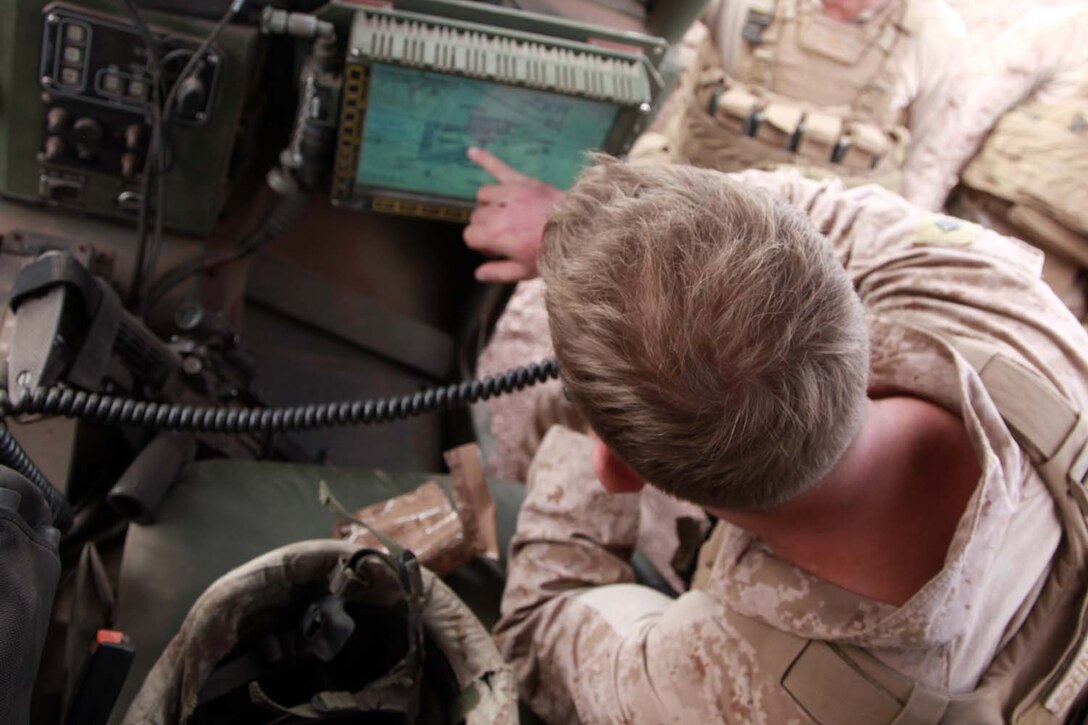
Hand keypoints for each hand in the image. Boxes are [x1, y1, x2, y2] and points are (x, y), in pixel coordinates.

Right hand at [463, 147, 564, 282]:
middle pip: (476, 215)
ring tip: (504, 213)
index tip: (497, 248)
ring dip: (489, 203)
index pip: (470, 235)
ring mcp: (510, 194)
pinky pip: (498, 167)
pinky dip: (484, 158)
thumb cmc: (551, 253)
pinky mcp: (522, 182)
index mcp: (496, 235)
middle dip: (486, 226)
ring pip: (484, 195)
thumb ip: (499, 272)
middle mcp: (498, 212)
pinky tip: (471, 151)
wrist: (579, 230)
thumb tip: (478, 275)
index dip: (481, 244)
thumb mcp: (525, 271)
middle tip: (509, 235)